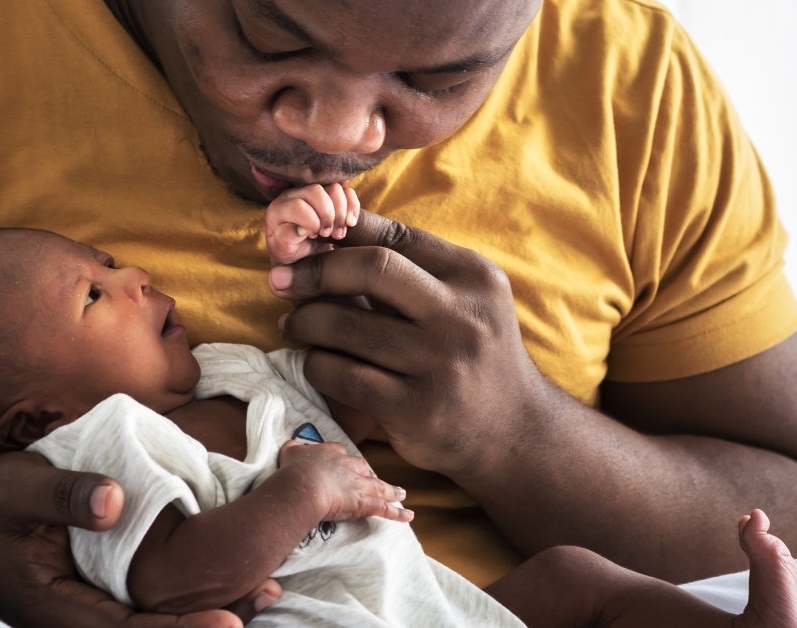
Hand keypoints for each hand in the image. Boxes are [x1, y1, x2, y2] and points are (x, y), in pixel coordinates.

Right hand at [0, 451, 279, 626]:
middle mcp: (74, 624)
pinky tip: (233, 586)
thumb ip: (63, 495)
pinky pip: (149, 614)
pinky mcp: (101, 603)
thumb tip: (114, 502)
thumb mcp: (17, 487)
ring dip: (206, 617)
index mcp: (53, 610)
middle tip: (266, 595)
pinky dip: (190, 605)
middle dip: (208, 625)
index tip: (228, 621)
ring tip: (266, 591)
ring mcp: (88, 617)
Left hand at [266, 183, 359, 264]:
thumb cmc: (289, 251)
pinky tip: (350, 224)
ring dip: (342, 212)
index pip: (298, 205)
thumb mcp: (283, 250)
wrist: (302, 252)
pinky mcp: (331, 194)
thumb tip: (301, 229)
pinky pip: (347, 191)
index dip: (311, 221)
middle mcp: (295, 194)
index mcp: (279, 208)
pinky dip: (353, 207)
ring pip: (334, 188)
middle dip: (328, 215)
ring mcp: (315, 191)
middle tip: (329, 234)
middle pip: (317, 191)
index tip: (314, 236)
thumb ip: (286, 239)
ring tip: (339, 233)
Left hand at [268, 210, 549, 477]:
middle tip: (282, 280)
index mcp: (474, 277)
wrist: (513, 431)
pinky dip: (317, 364)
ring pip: (347, 326)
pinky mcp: (415, 408)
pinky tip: (315, 362)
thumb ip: (414, 269)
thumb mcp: (467, 300)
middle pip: (373, 268)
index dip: (342, 233)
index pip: (397, 236)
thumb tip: (331, 234)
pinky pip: (342, 374)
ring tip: (294, 324)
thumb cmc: (474, 354)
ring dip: (306, 321)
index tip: (306, 241)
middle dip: (316, 270)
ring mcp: (439, 364)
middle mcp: (462, 316)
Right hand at [277, 440, 412, 522]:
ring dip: (391, 491)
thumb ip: (294, 449)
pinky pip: (384, 508)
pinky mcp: (363, 502)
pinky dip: (397, 513)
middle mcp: (349, 466)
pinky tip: (408, 516)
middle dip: (370, 475)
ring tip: (401, 494)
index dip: (345, 461)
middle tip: (374, 480)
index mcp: (332, 453)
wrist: (303, 484)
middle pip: (364, 469)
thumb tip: (293, 447)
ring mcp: (359, 484)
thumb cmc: (294, 468)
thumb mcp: (291, 451)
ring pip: (379, 487)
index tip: (346, 465)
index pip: (343, 455)